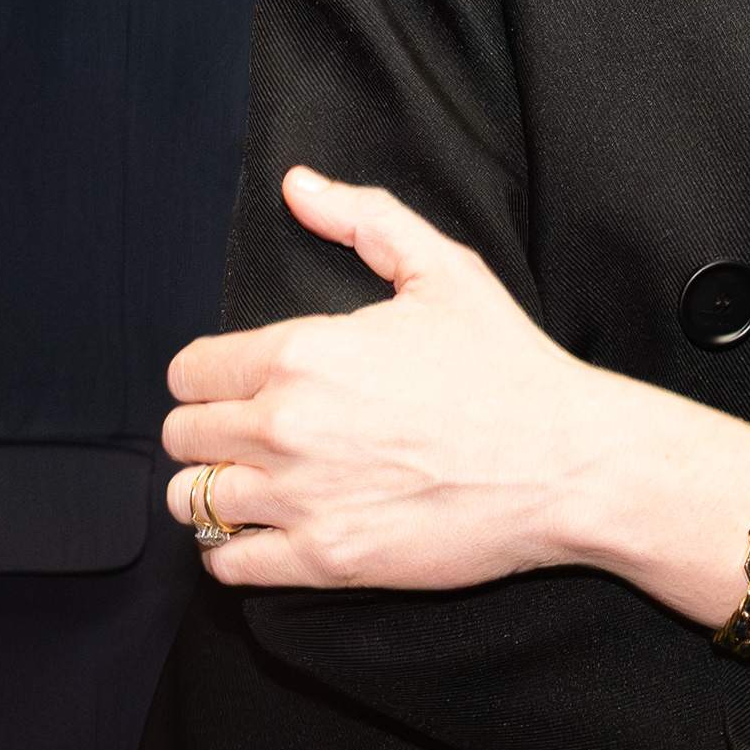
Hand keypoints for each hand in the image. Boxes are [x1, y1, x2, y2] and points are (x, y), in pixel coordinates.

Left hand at [164, 167, 749, 624]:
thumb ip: (361, 219)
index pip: (191, 371)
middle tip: (247, 432)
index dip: (208, 376)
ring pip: (192, 498)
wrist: (566, 462)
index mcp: (302, 353)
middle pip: (182, 434)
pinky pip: (229, 563)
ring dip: (213, 489)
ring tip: (249, 483)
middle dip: (207, 429)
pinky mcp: (326, 560)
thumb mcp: (443, 269)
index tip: (233, 385)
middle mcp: (285, 426)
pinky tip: (263, 532)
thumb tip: (297, 186)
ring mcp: (301, 498)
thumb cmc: (508, 366)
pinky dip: (232, 549)